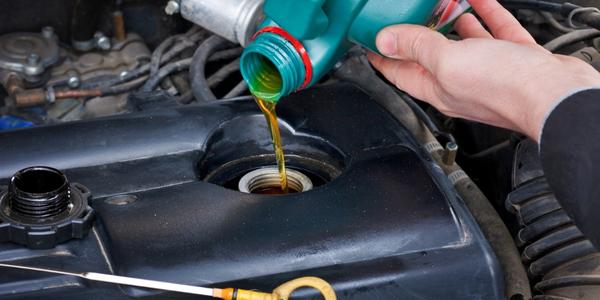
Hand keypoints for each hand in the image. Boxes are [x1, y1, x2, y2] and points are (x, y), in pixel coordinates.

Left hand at [368, 0, 599, 140]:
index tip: (371, 46)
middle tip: (408, 17)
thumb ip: (417, 48)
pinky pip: (494, 33)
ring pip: (463, 43)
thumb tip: (386, 40)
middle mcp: (460, 84)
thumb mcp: (447, 62)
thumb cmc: (504, 89)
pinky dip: (485, 15)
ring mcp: (488, 73)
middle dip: (417, 36)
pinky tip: (479, 1)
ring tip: (442, 5)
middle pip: (431, 57)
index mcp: (438, 89)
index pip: (400, 74)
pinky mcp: (513, 61)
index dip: (383, 59)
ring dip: (452, 23)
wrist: (556, 96)